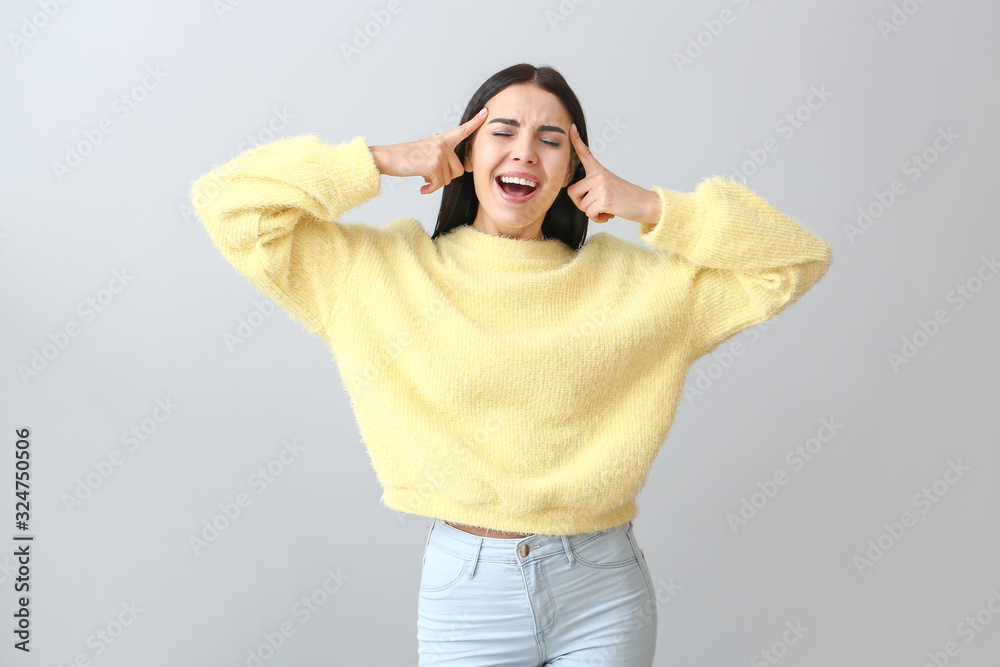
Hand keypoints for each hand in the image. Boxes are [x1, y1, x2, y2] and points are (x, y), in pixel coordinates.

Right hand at [369, 108, 488, 194]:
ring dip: (436, 183)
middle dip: (446, 177)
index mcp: (442, 140)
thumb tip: (440, 141)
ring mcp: (438, 153)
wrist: (387, 158)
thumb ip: (436, 147)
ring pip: (449, 179)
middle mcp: (442, 144)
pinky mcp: (433, 164)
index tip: (486, 112)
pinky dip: (430, 189)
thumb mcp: (423, 147)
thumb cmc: (405, 156)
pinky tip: (423, 188)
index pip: (462, 130)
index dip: (475, 122)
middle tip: (431, 176)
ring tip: (424, 178)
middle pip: (458, 170)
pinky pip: (439, 184)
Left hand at [566, 123, 660, 225]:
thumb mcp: (609, 185)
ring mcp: (601, 186)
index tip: (571, 127)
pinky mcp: (604, 199)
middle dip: (581, 203)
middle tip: (596, 205)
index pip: (585, 153)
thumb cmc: (626, 197)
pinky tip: (608, 214)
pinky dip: (597, 218)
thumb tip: (575, 195)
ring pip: (581, 206)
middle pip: (572, 192)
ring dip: (592, 212)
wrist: (646, 204)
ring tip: (606, 209)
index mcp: (599, 170)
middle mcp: (598, 175)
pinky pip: (589, 213)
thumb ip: (592, 186)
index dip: (576, 140)